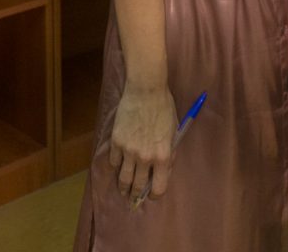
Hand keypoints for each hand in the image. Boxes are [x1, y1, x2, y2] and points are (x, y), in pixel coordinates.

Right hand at [110, 84, 177, 203]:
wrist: (146, 90)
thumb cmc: (164, 107)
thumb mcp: (174, 131)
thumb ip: (169, 152)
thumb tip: (164, 168)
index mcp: (163, 156)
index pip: (158, 188)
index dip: (155, 194)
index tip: (152, 194)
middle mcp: (145, 158)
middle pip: (137, 187)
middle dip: (136, 194)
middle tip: (134, 197)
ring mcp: (129, 151)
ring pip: (123, 179)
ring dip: (123, 187)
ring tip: (123, 189)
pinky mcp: (116, 142)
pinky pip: (114, 162)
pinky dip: (116, 165)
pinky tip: (118, 164)